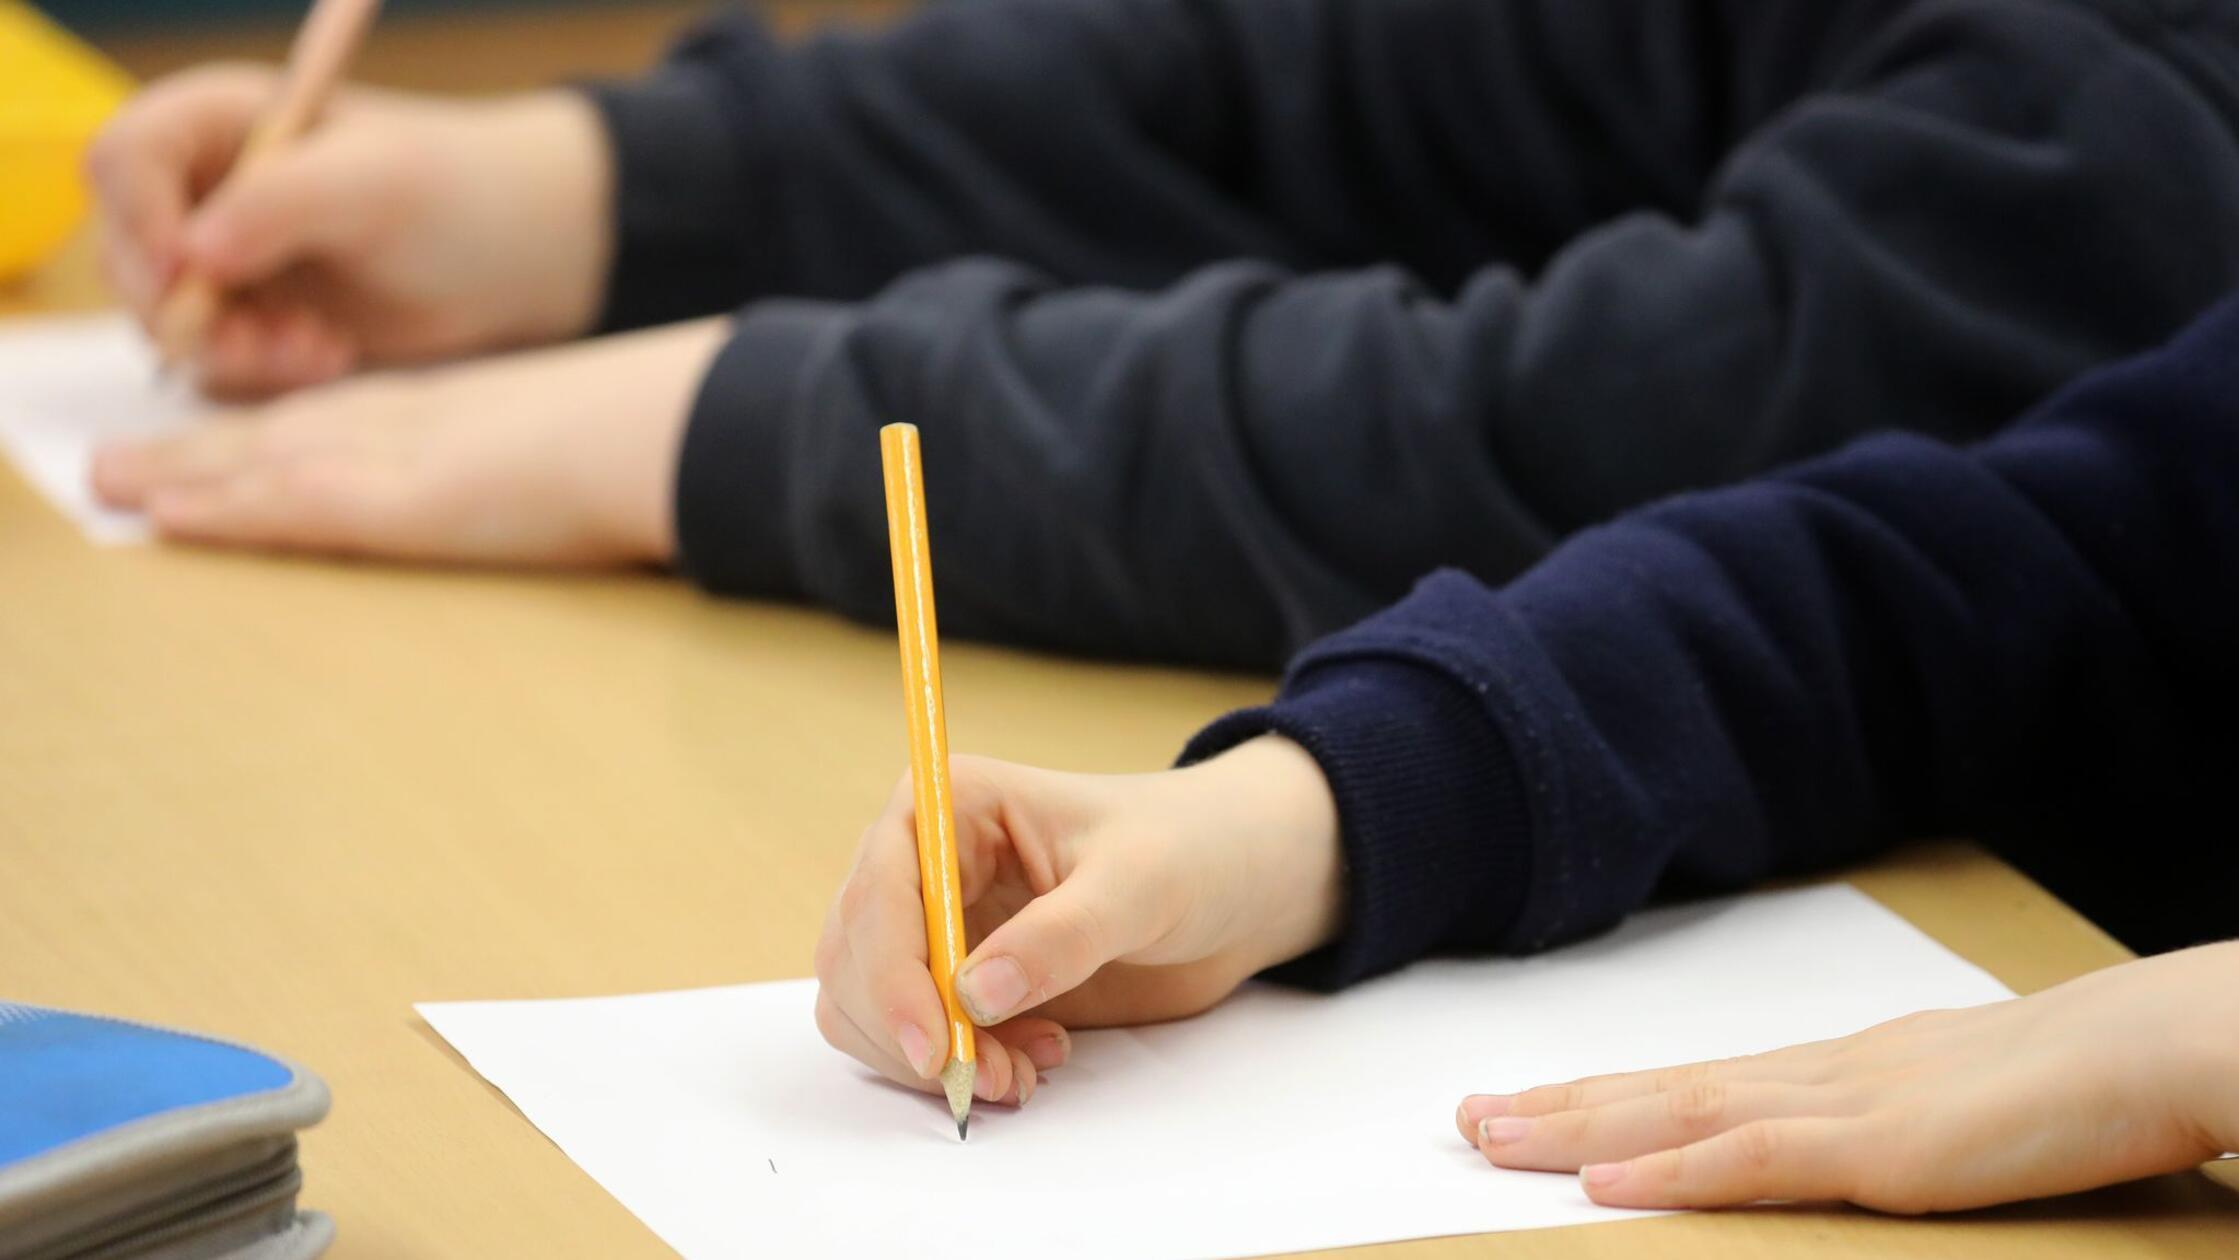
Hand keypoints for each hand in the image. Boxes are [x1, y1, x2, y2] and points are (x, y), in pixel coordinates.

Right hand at [87, 65, 611, 396]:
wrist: (525, 258)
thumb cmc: (462, 195)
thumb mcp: (379, 183)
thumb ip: (280, 200)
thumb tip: (192, 250)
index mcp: (224, 122)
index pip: (125, 157)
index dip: (139, 218)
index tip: (187, 275)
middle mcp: (209, 187)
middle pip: (128, 252)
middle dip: (187, 309)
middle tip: (267, 341)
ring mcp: (228, 259)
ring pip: (168, 319)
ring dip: (232, 350)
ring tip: (319, 350)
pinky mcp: (258, 318)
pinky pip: (218, 360)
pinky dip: (262, 371)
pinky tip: (331, 358)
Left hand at [88, 318, 725, 565]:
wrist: (686, 427)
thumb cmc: (671, 437)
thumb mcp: (605, 450)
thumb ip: (575, 470)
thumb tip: (596, 490)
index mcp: (472, 410)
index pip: (349, 415)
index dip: (278, 430)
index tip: (226, 444)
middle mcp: (421, 420)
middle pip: (289, 430)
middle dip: (204, 450)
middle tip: (122, 465)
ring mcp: (408, 454)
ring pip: (266, 459)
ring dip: (183, 474)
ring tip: (111, 486)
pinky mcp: (402, 500)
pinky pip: (289, 503)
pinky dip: (223, 509)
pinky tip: (166, 519)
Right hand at [814, 737, 1344, 1106]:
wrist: (1233, 885)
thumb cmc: (1188, 850)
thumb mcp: (1138, 884)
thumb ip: (1060, 936)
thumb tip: (971, 995)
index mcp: (949, 806)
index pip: (879, 893)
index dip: (891, 976)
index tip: (934, 1048)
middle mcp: (922, 862)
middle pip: (855, 959)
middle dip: (912, 1031)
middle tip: (991, 1077)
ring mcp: (935, 924)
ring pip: (869, 1008)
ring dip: (931, 1060)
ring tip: (1023, 1071)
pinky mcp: (957, 980)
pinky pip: (916, 1038)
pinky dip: (958, 1066)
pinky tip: (1033, 1058)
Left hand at [1456, 939, 2238, 1212]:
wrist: (2164, 1045)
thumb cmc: (2092, 1085)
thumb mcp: (1979, 1113)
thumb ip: (1916, 1131)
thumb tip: (1882, 1150)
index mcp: (1849, 1072)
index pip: (1702, 1084)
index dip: (1613, 1095)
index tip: (1536, 1101)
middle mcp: (1825, 1077)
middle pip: (1665, 1092)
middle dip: (1561, 1107)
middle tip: (1466, 1116)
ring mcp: (1847, 1107)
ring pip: (1681, 1117)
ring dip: (1580, 1130)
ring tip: (1490, 1136)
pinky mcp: (1883, 1150)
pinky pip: (1754, 1161)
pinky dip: (1673, 1172)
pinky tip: (1604, 1184)